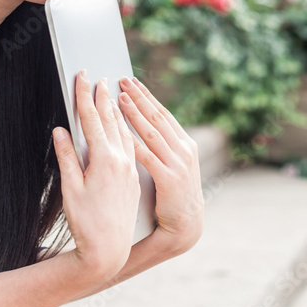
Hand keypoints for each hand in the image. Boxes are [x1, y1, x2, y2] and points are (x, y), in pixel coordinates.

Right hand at [51, 70, 141, 278]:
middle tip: (98, 77)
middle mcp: (121, 160)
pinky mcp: (134, 179)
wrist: (109, 249)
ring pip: (124, 132)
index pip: (92, 118)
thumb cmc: (85, 222)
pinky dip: (125, 130)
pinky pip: (131, 145)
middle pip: (110, 120)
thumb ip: (66, 157)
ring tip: (112, 94)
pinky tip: (123, 126)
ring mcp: (130, 169)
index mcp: (104, 159)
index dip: (85, 95)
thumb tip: (60, 130)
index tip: (82, 76)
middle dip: (102, 97)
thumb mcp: (69, 188)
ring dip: (117, 111)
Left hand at [118, 77, 203, 253]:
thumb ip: (163, 146)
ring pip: (152, 132)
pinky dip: (134, 142)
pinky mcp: (169, 180)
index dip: (147, 96)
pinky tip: (121, 132)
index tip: (132, 81)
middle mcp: (184, 150)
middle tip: (122, 80)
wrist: (186, 225)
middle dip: (139, 97)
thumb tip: (144, 126)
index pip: (163, 114)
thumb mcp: (175, 165)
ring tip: (119, 98)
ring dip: (134, 113)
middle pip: (158, 117)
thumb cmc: (174, 195)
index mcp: (185, 144)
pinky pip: (148, 157)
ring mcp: (178, 164)